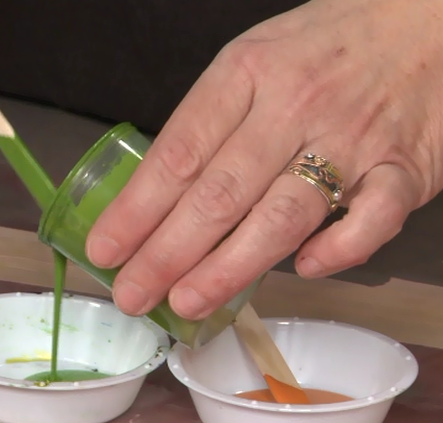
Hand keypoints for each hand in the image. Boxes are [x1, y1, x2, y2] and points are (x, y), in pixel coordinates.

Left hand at [86, 0, 442, 319]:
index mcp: (246, 73)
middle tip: (133, 293)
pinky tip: (301, 271)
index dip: (136, 209)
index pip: (178, 153)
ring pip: (280, 216)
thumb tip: (162, 198)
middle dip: (166, 253)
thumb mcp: (254, 61)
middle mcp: (294, 106)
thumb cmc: (325, 46)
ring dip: (228, 267)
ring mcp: (351, 139)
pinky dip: (336, 252)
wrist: (424, 22)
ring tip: (187, 301)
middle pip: (218, 193)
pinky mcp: (405, 169)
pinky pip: (369, 221)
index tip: (106, 249)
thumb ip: (213, 123)